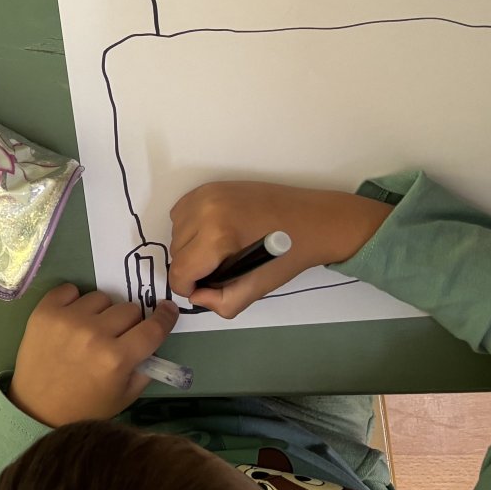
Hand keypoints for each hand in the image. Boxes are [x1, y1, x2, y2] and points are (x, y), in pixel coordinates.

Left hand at [7, 283, 178, 427]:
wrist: (37, 408)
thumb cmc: (85, 406)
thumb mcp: (125, 395)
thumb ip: (146, 368)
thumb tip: (153, 341)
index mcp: (117, 358)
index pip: (153, 327)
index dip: (165, 316)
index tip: (167, 309)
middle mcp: (94, 334)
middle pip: (129, 309)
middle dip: (129, 323)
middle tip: (116, 338)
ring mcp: (68, 320)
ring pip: (102, 297)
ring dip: (102, 312)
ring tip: (90, 330)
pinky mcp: (45, 312)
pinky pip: (70, 289)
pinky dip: (74, 300)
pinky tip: (72, 318)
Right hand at [169, 182, 393, 318]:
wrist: (314, 219)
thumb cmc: (288, 255)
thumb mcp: (257, 288)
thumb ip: (222, 303)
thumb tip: (197, 295)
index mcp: (218, 238)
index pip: (180, 271)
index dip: (190, 288)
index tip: (207, 288)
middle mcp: (206, 211)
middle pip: (176, 252)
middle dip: (192, 267)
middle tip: (220, 269)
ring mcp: (206, 194)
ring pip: (176, 231)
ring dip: (190, 246)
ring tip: (218, 250)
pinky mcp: (210, 186)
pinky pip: (181, 212)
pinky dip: (190, 225)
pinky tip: (213, 231)